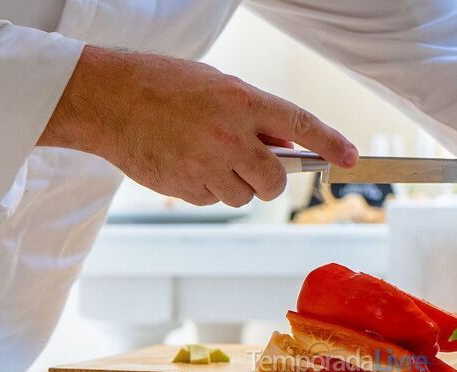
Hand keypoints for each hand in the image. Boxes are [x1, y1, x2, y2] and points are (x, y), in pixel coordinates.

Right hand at [39, 47, 357, 206]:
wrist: (107, 100)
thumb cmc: (161, 86)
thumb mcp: (216, 85)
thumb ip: (253, 115)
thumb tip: (285, 143)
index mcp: (242, 101)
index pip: (301, 125)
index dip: (330, 144)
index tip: (349, 157)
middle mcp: (231, 136)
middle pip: (275, 180)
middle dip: (271, 178)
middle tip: (256, 164)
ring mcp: (208, 166)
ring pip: (244, 196)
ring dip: (235, 184)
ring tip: (206, 156)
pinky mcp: (186, 188)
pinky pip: (213, 200)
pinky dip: (206, 189)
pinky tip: (185, 164)